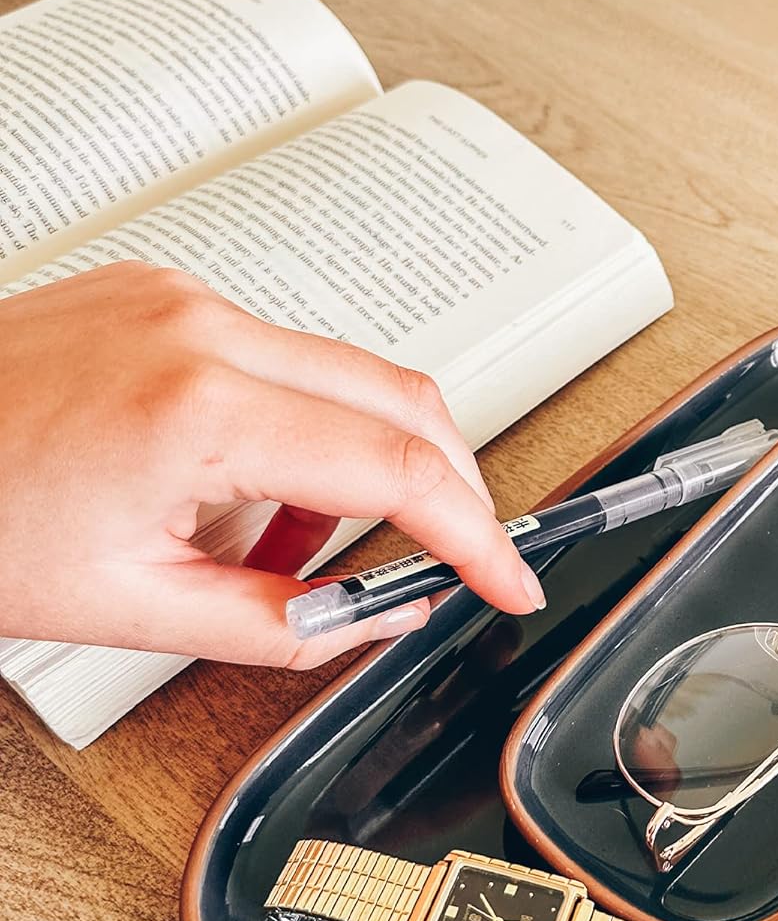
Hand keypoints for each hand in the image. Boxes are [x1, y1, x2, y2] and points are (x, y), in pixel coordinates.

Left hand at [0, 262, 545, 668]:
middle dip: (447, 488)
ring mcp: (183, 298)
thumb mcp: (126, 608)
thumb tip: (377, 613)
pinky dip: (297, 433)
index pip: (400, 464)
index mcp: (199, 407)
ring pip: (348, 376)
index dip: (476, 533)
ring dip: (361, 466)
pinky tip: (243, 495)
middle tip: (448, 559)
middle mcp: (204, 326)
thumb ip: (281, 626)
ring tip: (291, 552)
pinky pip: (282, 359)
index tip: (508, 580)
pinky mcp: (163, 294)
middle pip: (405, 396)